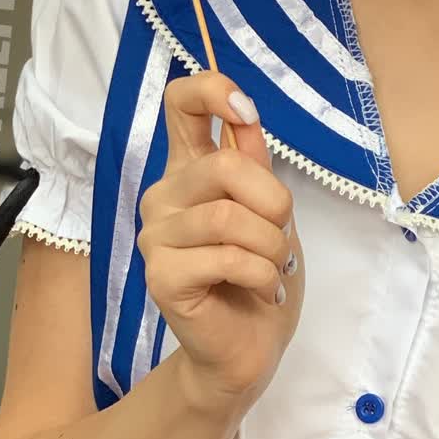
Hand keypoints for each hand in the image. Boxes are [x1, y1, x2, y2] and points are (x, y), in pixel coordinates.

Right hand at [136, 71, 303, 407]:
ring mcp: (155, 236)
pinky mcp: (160, 276)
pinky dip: (262, 275)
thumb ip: (255, 162)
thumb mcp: (270, 210)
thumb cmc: (260, 274)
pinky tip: (262, 291)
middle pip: (224, 165)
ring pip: (230, 217)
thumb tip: (245, 114)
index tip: (247, 114)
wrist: (251, 346)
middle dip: (274, 204)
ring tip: (274, 270)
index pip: (180, 103)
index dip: (213, 92)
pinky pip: (228, 257)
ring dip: (272, 247)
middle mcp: (164, 195)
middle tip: (282, 237)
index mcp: (189, 170)